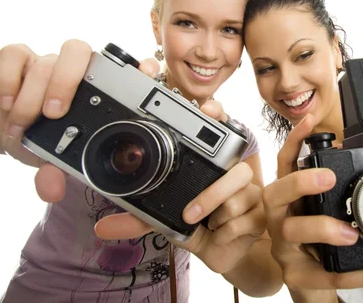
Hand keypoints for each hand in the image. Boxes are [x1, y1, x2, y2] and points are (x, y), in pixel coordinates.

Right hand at [0, 40, 159, 202]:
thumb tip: (52, 191)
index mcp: (97, 90)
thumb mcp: (53, 157)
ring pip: (48, 60)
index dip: (137, 66)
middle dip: (67, 81)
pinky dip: (10, 81)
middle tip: (55, 114)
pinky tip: (8, 105)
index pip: (124, 69)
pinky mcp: (19, 60)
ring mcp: (48, 63)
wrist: (0, 125)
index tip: (145, 74)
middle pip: (81, 53)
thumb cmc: (39, 136)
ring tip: (23, 124)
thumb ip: (56, 171)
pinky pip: (16, 55)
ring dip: (33, 96)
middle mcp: (75, 72)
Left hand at [95, 100, 265, 273]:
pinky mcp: (261, 214)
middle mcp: (235, 172)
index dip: (219, 114)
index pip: (221, 128)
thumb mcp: (165, 218)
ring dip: (215, 216)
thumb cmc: (196, 224)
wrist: (220, 251)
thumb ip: (139, 218)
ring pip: (238, 197)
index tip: (208, 111)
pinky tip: (220, 233)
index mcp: (213, 163)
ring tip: (204, 224)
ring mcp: (251, 192)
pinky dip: (226, 232)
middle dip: (212, 193)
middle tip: (189, 213)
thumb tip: (101, 227)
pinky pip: (244, 220)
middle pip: (236, 168)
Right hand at [262, 114, 362, 292]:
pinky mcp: (296, 275)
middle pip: (275, 193)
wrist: (311, 286)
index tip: (310, 122)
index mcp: (289, 199)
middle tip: (328, 178)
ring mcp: (284, 247)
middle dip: (299, 181)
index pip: (284, 164)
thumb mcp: (324, 212)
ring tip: (351, 234)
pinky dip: (358, 273)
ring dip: (321, 227)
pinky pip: (324, 273)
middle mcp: (280, 219)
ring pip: (292, 231)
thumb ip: (335, 191)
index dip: (293, 142)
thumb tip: (360, 163)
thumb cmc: (317, 243)